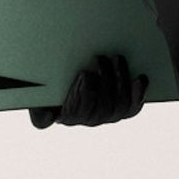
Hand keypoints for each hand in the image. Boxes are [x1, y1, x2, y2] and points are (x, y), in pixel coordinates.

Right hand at [30, 54, 148, 128]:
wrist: (65, 76)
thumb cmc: (50, 87)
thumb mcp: (38, 96)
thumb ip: (39, 109)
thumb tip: (47, 118)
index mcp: (68, 116)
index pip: (79, 111)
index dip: (86, 93)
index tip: (85, 73)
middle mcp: (89, 119)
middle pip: (102, 108)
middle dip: (104, 80)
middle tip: (101, 59)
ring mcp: (107, 115)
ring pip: (119, 105)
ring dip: (120, 81)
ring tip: (117, 60)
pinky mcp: (122, 108)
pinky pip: (132, 107)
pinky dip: (138, 94)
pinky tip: (140, 79)